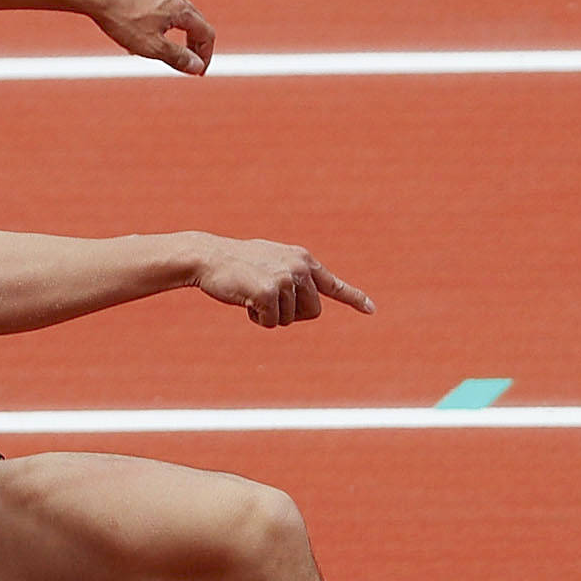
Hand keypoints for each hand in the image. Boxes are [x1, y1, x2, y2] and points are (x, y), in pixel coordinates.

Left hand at [84, 0, 215, 74]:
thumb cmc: (121, 19)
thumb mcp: (151, 46)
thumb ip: (177, 57)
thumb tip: (197, 66)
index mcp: (179, 8)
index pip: (205, 32)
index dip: (205, 54)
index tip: (198, 70)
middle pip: (190, 18)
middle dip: (189, 40)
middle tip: (184, 58)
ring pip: (166, 6)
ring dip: (165, 26)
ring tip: (149, 42)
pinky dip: (145, 11)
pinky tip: (130, 19)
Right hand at [189, 235, 374, 326]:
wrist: (209, 257)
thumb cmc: (236, 264)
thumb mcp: (270, 264)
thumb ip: (292, 277)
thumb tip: (306, 301)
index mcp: (303, 259)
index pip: (333, 284)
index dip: (353, 298)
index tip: (371, 310)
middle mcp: (300, 267)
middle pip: (312, 312)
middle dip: (290, 314)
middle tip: (267, 299)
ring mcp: (286, 279)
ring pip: (289, 320)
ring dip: (270, 315)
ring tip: (251, 293)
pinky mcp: (270, 292)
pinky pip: (271, 323)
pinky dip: (258, 319)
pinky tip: (246, 300)